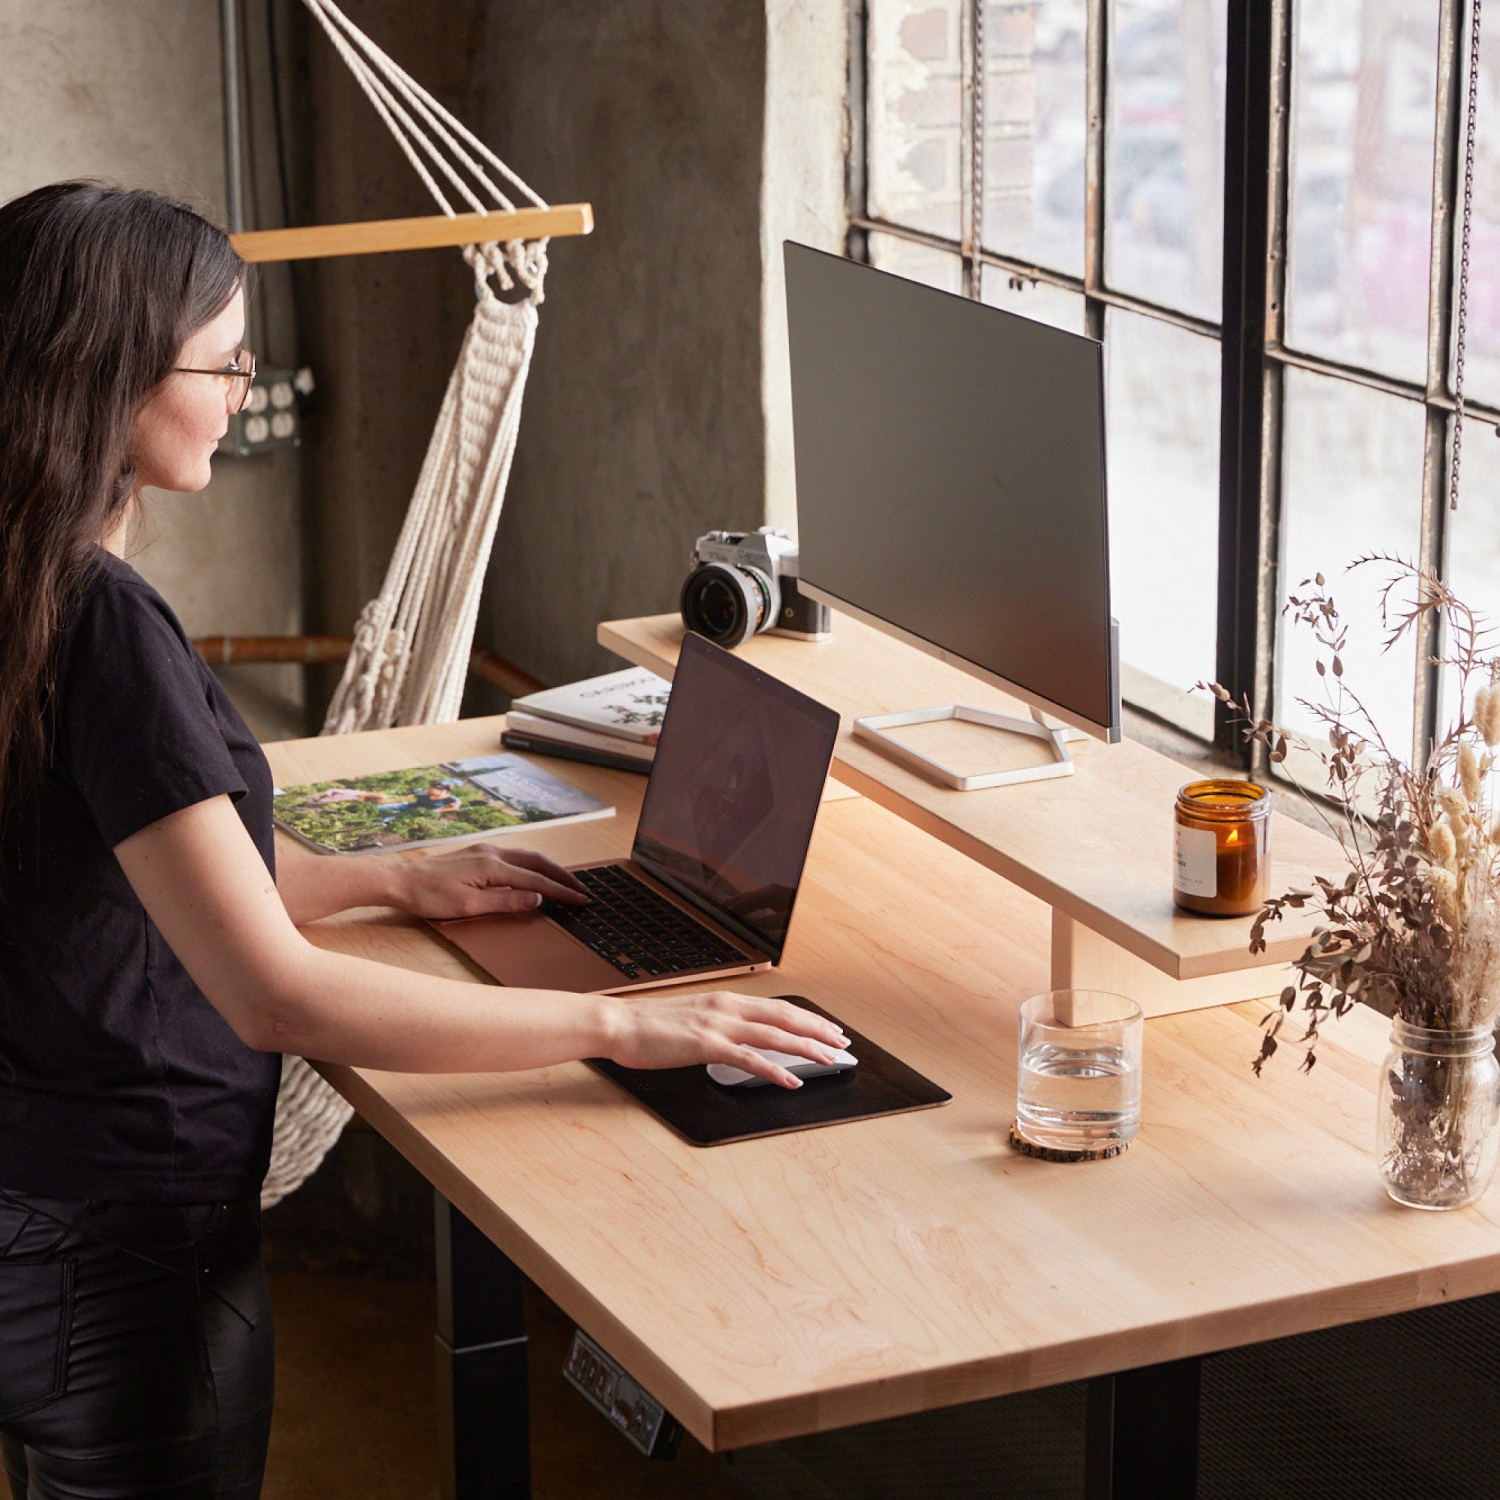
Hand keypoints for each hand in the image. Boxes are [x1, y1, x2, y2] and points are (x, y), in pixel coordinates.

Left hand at [391, 845, 589, 919]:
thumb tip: (537, 899)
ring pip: (527, 856)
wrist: (399, 879)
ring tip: (564, 883)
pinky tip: (534, 874)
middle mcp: (492, 853)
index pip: (536, 880)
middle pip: (538, 861)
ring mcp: (484, 851)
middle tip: (582, 890)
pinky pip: (513, 857)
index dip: (561, 891)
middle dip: (562, 876)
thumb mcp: (468, 906)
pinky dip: (531, 866)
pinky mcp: (477, 854)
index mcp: (492, 866)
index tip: (580, 900)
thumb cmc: (428, 896)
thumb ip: (505, 902)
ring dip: (548, 869)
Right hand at [605, 991, 851, 1088]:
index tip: (827, 1028)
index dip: (807, 1017)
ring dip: (807, 1048)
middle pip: (785, 1016)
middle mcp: (727, 1007)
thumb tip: (737, 1038)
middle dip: (818, 1030)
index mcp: (724, 1000)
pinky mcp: (706, 1045)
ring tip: (830, 1059)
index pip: (777, 1007)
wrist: (618, 1023)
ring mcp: (718, 1025)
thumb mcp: (691, 1018)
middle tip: (842, 1042)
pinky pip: (749, 1059)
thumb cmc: (648, 1025)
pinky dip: (774, 1070)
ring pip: (775, 1034)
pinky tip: (791, 1080)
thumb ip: (717, 1025)